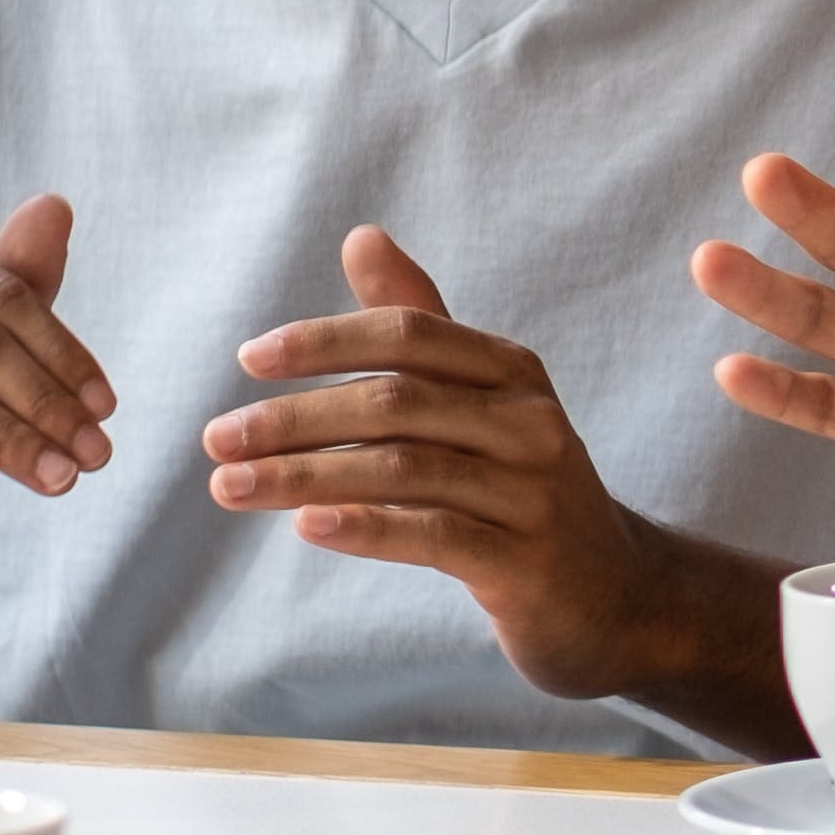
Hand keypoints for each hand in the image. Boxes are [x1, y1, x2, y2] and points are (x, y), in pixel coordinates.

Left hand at [206, 230, 690, 697]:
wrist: (619, 597)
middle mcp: (530, 422)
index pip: (410, 335)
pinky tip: (307, 527)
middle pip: (395, 402)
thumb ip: (422, 325)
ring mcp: (534, 494)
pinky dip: (367, 526)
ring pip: (403, 470)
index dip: (326, 341)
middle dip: (294, 418)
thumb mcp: (485, 402)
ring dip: (304, 475)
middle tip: (214, 439)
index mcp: (513, 372)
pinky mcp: (527, 565)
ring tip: (230, 486)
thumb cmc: (526, 491)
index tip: (248, 358)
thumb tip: (362, 237)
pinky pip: (436, 535)